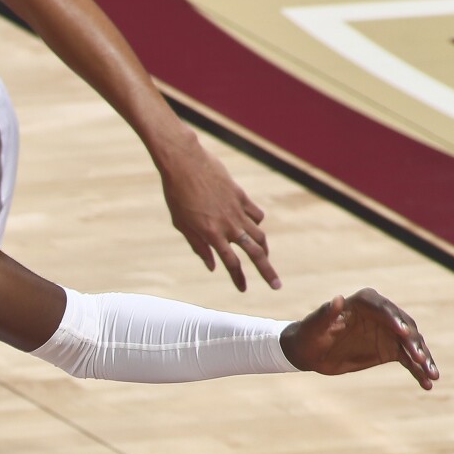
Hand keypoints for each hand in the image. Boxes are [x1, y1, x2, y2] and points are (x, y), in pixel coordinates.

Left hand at [160, 145, 279, 291]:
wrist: (185, 163)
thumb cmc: (177, 195)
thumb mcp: (182, 224)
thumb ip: (198, 245)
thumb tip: (212, 266)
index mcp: (211, 234)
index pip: (231, 263)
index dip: (238, 278)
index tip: (243, 290)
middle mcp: (229, 225)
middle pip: (254, 252)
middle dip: (266, 270)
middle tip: (276, 285)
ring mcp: (237, 210)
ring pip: (259, 234)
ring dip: (264, 248)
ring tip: (265, 256)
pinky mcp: (241, 196)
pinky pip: (256, 214)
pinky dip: (257, 223)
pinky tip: (254, 228)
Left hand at [280, 289, 438, 389]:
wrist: (309, 351)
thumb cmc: (309, 333)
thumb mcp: (313, 326)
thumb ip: (326, 313)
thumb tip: (337, 299)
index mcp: (364, 302)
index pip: (383, 308)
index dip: (394, 319)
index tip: (402, 333)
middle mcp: (382, 315)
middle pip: (404, 326)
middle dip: (413, 342)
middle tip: (420, 358)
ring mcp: (388, 333)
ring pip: (411, 344)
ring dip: (423, 359)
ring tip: (432, 375)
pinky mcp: (390, 349)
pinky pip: (409, 360)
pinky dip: (418, 371)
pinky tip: (428, 383)